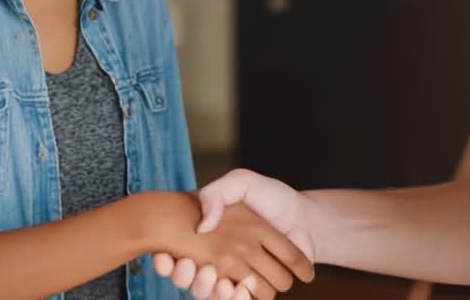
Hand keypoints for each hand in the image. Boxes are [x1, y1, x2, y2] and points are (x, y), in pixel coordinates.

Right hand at [153, 170, 316, 298]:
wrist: (305, 219)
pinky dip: (236, 299)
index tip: (163, 258)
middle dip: (184, 277)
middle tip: (190, 266)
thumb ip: (217, 194)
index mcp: (208, 236)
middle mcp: (216, 259)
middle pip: (188, 279)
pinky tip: (240, 287)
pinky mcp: (254, 290)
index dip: (165, 262)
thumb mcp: (241, 182)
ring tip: (217, 278)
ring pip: (209, 294)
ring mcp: (234, 276)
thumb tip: (202, 226)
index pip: (173, 254)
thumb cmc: (272, 198)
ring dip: (208, 290)